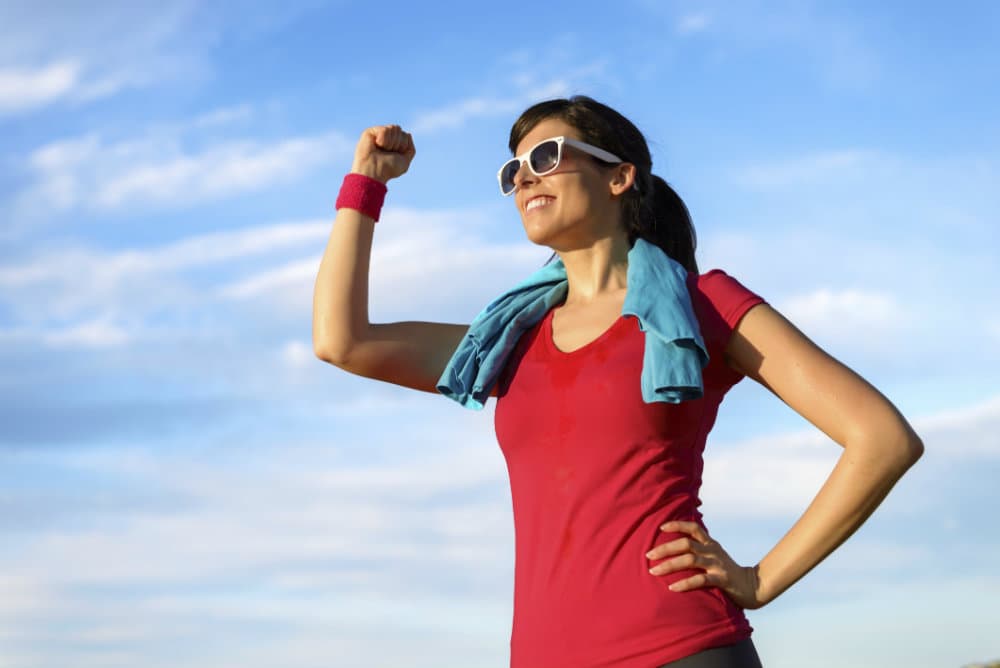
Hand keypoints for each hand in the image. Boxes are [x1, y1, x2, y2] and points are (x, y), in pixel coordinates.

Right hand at [350, 124, 415, 183]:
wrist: (374, 172)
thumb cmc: (388, 169)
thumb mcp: (405, 162)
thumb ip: (410, 149)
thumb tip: (408, 133)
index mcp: (393, 143)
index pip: (405, 135)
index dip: (403, 146)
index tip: (394, 155)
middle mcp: (386, 137)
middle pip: (399, 130)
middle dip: (397, 143)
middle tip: (387, 153)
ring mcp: (378, 134)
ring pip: (393, 128)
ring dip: (390, 143)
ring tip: (381, 150)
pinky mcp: (370, 132)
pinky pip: (384, 130)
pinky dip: (383, 140)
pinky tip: (376, 145)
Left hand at [646, 520, 764, 609]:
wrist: (752, 587)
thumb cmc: (727, 571)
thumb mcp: (714, 556)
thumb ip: (699, 550)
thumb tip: (676, 546)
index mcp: (710, 543)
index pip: (693, 527)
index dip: (677, 525)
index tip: (661, 528)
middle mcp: (713, 551)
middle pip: (686, 544)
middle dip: (665, 548)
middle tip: (649, 555)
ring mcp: (717, 565)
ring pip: (690, 560)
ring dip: (670, 565)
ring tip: (654, 571)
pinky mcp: (722, 580)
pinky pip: (700, 580)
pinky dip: (685, 583)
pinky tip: (672, 588)